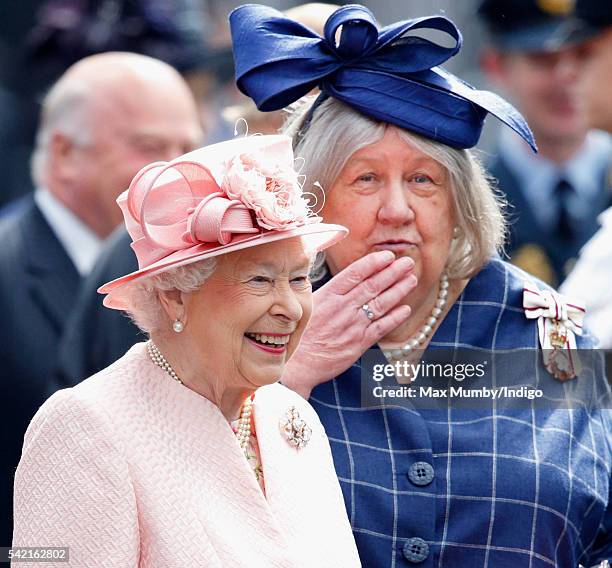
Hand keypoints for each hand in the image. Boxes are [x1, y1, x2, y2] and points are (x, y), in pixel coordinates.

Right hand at [282, 251, 415, 397]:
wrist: (297, 364)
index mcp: (328, 295)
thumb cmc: (299, 334)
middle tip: (407, 262)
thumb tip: (343, 280)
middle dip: (392, 272)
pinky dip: (395, 317)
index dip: (374, 262)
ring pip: (381, 303)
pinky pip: (382, 327)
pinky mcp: (359, 343)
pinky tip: (406, 309)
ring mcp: (353, 325)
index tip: (388, 255)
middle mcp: (343, 307)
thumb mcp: (307, 306)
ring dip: (398, 290)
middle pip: (373, 285)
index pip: (356, 273)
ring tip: (411, 279)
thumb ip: (327, 292)